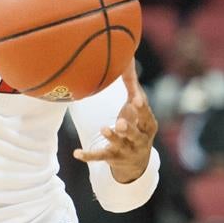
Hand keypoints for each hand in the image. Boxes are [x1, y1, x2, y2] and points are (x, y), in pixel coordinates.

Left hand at [73, 60, 158, 183]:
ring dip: (111, 136)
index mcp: (148, 126)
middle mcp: (139, 140)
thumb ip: (135, 91)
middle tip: (120, 122)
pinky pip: (99, 156)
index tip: (136, 100)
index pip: (146, 117)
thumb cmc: (137, 126)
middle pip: (135, 134)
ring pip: (118, 144)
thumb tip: (129, 61)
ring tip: (103, 128)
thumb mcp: (139, 112)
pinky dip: (88, 155)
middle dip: (128, 128)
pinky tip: (76, 153)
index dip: (142, 109)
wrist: (137, 161)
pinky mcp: (112, 157)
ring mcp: (126, 150)